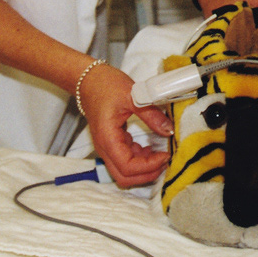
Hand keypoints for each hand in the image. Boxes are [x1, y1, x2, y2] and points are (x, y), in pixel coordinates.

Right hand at [77, 62, 173, 187]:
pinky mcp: (112, 142)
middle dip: (147, 174)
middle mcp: (105, 148)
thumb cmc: (106, 85)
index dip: (148, 166)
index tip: (165, 155)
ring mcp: (107, 147)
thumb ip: (151, 115)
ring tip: (161, 155)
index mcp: (108, 138)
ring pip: (124, 171)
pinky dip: (139, 159)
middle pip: (124, 177)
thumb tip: (168, 130)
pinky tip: (151, 148)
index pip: (127, 167)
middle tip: (165, 161)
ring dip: (143, 169)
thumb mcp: (133, 95)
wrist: (88, 80)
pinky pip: (125, 160)